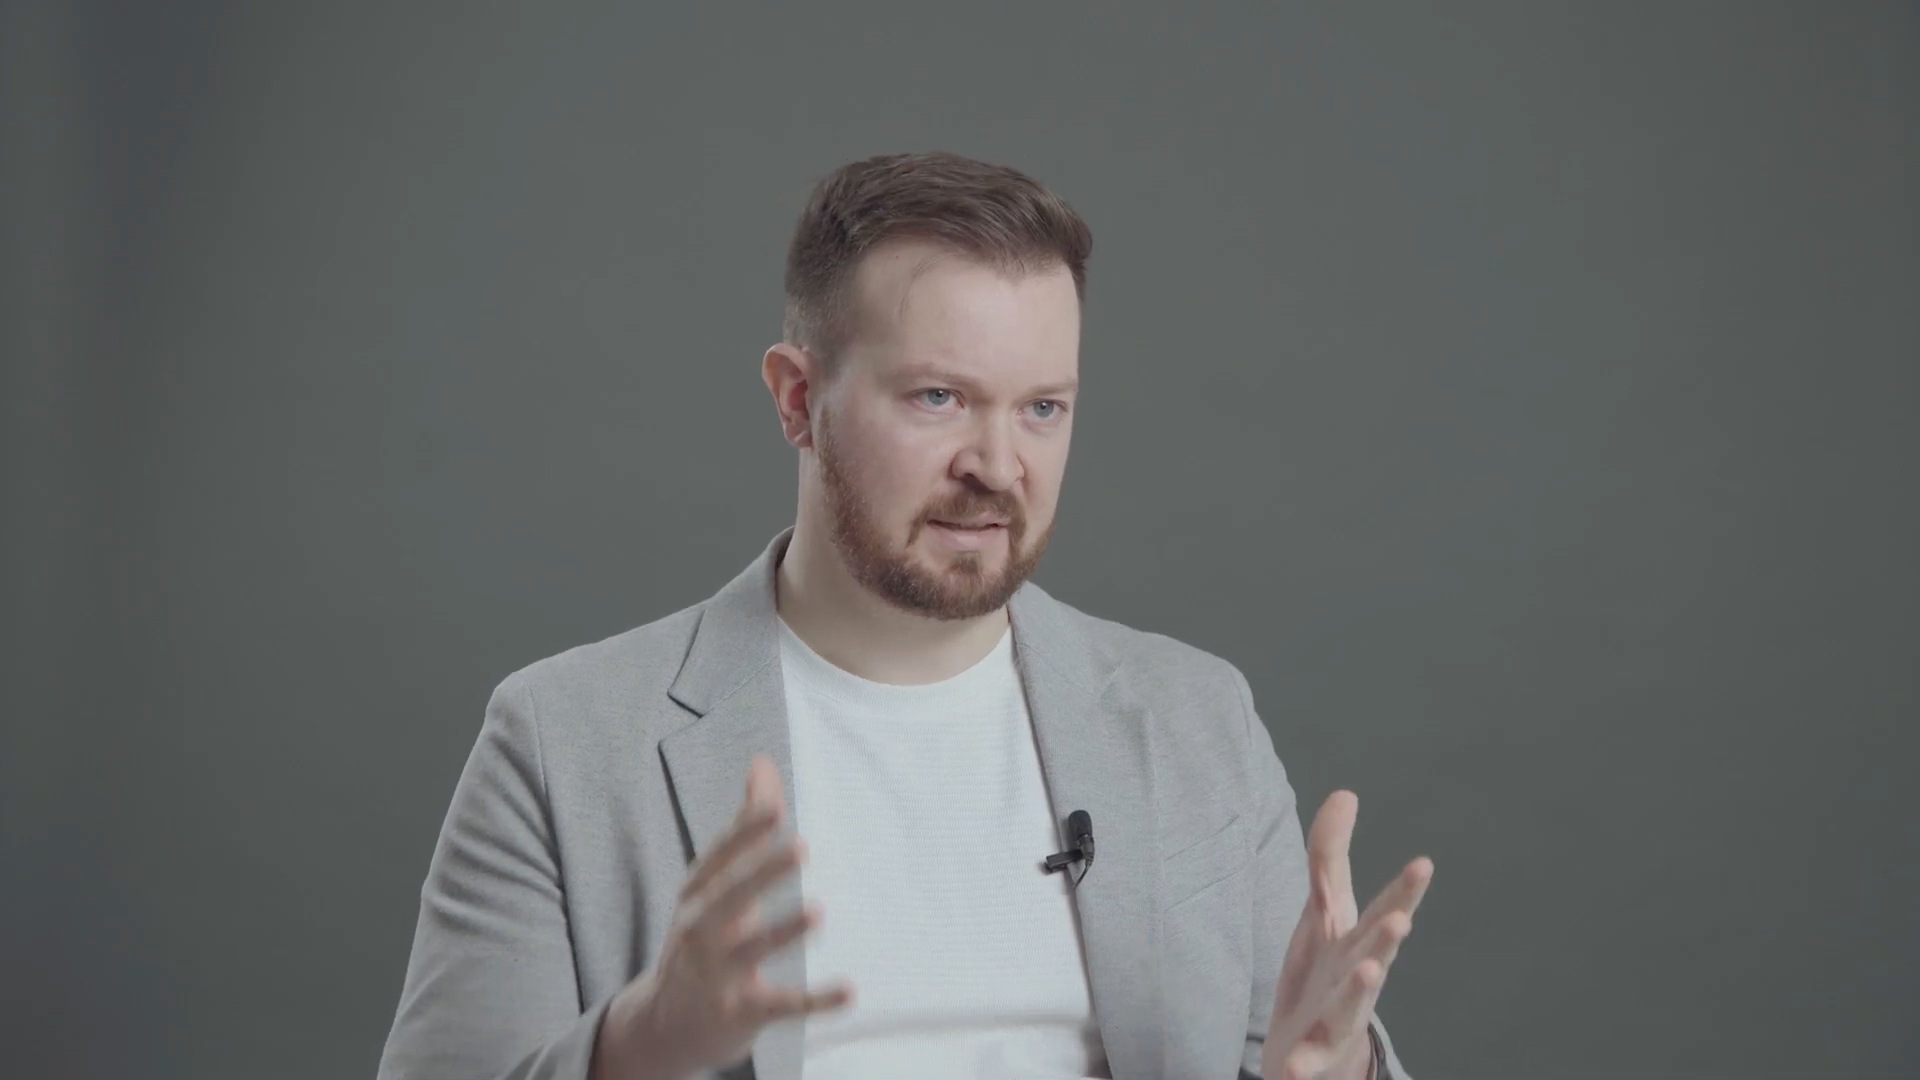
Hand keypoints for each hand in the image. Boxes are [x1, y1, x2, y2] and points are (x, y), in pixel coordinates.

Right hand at [591, 754, 854, 1079]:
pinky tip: (849, 991)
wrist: (665, 1023)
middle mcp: (700, 931)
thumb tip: (761, 761)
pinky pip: (779, 1006)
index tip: (773, 807)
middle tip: (801, 847)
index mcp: (697, 895)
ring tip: (818, 912)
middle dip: (761, 873)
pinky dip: (813, 1001)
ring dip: (782, 932)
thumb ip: (744, 825)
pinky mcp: (739, 1013)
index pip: (718, 859)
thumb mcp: (715, 883)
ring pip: (750, 951)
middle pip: (728, 898)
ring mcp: (716, 975)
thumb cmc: (704, 937)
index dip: (744, 834)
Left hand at [1261, 791, 1431, 1079]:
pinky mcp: (1309, 1055)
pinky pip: (1306, 1063)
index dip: (1403, 888)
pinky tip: (1292, 1071)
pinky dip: (1302, 1067)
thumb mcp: (1324, 911)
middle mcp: (1355, 979)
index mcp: (1357, 942)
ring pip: (1350, 1005)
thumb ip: (1330, 855)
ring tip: (1369, 971)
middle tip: (1401, 919)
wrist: (1314, 1049)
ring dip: (1359, 989)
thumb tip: (1345, 793)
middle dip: (1387, 938)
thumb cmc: (1326, 972)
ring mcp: (1336, 1019)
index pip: (1381, 909)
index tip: (1424, 863)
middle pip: (1373, 954)